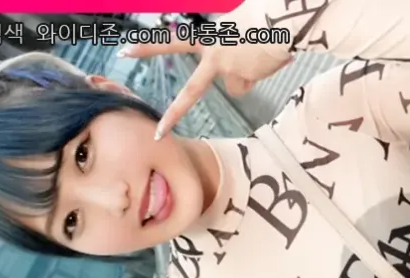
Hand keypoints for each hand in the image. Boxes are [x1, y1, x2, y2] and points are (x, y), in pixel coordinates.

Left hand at [118, 27, 291, 139]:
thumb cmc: (267, 16)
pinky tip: (269, 60)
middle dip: (174, 112)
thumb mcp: (241, 22)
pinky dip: (260, 73)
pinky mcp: (245, 77)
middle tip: (156, 129)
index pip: (175, 42)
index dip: (149, 46)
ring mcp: (228, 68)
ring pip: (236, 85)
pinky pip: (252, 81)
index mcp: (211, 34)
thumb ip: (230, 44)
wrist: (285, 22)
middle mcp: (214, 52)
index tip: (125, 51)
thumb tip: (235, 76)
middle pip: (193, 90)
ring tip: (262, 57)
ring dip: (248, 75)